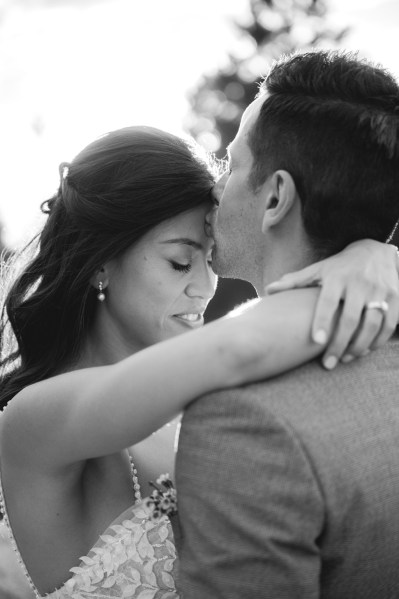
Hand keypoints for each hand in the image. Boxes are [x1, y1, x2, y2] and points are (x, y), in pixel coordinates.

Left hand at [265, 240, 398, 368]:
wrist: (377, 251)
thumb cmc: (340, 266)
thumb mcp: (319, 269)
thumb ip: (295, 281)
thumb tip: (268, 290)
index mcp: (337, 277)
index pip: (329, 301)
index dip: (323, 321)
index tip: (317, 341)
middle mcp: (360, 283)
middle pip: (351, 318)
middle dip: (339, 343)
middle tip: (328, 364)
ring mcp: (380, 291)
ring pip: (372, 324)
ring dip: (359, 346)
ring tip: (345, 359)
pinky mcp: (396, 298)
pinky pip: (389, 324)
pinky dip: (378, 341)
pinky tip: (364, 351)